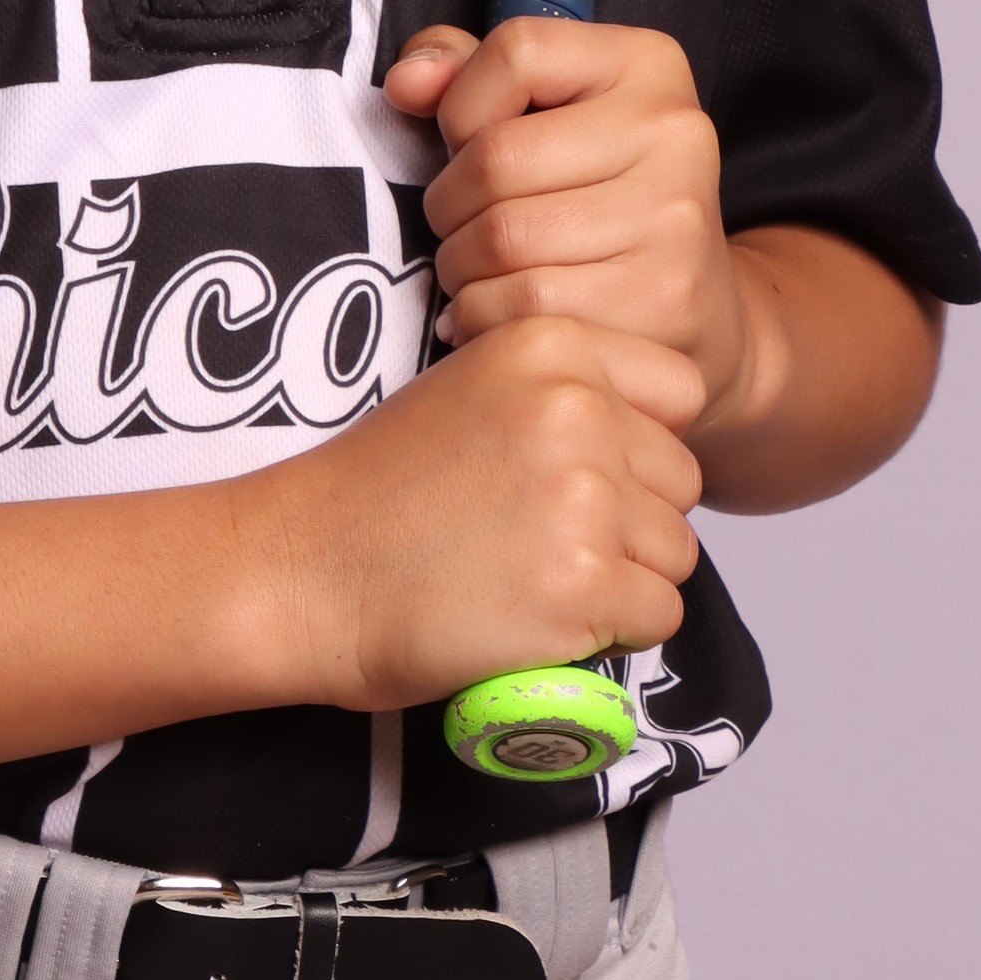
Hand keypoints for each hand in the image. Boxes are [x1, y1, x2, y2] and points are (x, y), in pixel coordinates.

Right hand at [252, 310, 698, 714]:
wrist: (300, 572)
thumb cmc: (372, 496)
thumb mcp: (467, 389)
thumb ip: (559, 395)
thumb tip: (640, 446)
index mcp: (550, 345)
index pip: (679, 392)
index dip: (641, 445)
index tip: (589, 475)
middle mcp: (578, 409)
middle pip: (680, 480)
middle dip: (632, 521)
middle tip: (544, 542)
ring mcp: (584, 497)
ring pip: (675, 554)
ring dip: (624, 581)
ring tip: (535, 581)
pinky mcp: (584, 583)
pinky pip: (658, 616)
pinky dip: (613, 634)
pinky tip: (543, 619)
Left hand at [384, 17, 781, 452]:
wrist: (695, 308)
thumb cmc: (593, 197)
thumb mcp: (545, 112)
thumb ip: (466, 76)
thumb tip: (407, 81)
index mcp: (647, 64)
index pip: (516, 51)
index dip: (462, 104)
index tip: (471, 144)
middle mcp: (675, 132)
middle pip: (496, 157)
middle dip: (448, 204)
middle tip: (461, 228)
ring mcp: (675, 219)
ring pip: (501, 240)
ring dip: (459, 267)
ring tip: (475, 273)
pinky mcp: (661, 300)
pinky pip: (521, 308)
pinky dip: (481, 318)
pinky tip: (493, 316)